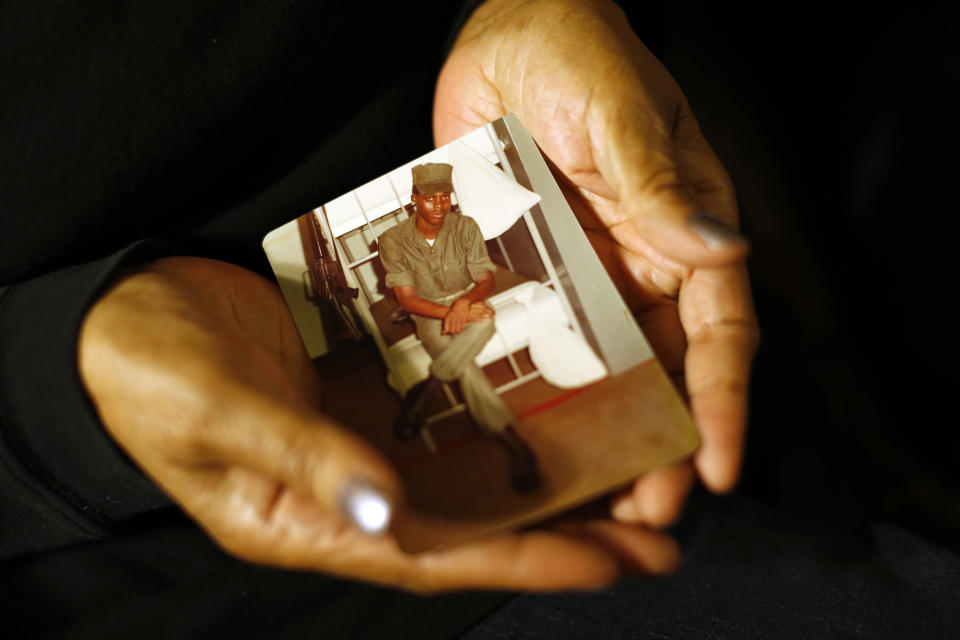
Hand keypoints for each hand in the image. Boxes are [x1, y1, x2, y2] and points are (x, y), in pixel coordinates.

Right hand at [79, 257, 679, 590]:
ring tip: (623, 468)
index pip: (438, 554)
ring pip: (467, 467)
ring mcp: (360, 436)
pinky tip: (548, 396)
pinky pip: (442, 406)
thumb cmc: (148, 372)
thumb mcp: (218, 416)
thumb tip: (386, 512)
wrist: (123, 309)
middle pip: (471, 521)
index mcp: (311, 518)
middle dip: (560, 530)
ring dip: (540, 473)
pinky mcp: (362, 388)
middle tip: (654, 530)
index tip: (611, 562)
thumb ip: (303, 460)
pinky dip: (495, 410)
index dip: (526, 561)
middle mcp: (350, 486)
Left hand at [435, 0, 758, 526]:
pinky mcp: (518, 279)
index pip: (719, 335)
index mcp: (684, 238)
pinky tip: (508, 439)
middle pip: (658, 376)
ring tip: (578, 500)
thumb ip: (661, 186)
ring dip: (591, 440)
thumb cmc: (578, 56)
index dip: (723, 404)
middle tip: (639, 513)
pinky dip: (522, 394)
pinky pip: (524, 345)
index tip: (719, 468)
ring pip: (593, 378)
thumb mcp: (624, 115)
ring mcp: (575, 283)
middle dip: (657, 447)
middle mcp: (636, 273)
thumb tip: (720, 252)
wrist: (501, 35)